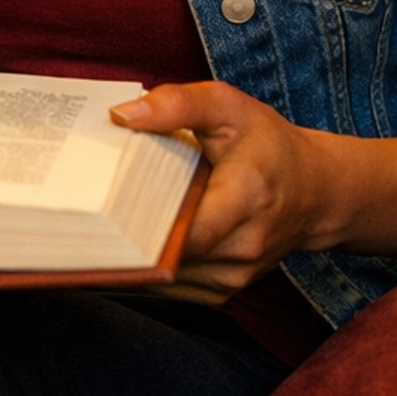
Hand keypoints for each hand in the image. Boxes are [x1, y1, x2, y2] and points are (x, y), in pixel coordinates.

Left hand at [111, 81, 323, 294]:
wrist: (317, 193)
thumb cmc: (268, 145)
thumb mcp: (228, 107)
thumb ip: (177, 104)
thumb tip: (121, 116)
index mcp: (246, 197)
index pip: (183, 228)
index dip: (134, 224)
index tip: (94, 207)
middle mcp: (243, 247)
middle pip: (164, 256)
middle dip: (120, 237)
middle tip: (78, 213)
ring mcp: (234, 277)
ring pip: (162, 278)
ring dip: (130, 254)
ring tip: (98, 222)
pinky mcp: (224, 291)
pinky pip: (170, 286)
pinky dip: (147, 265)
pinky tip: (126, 237)